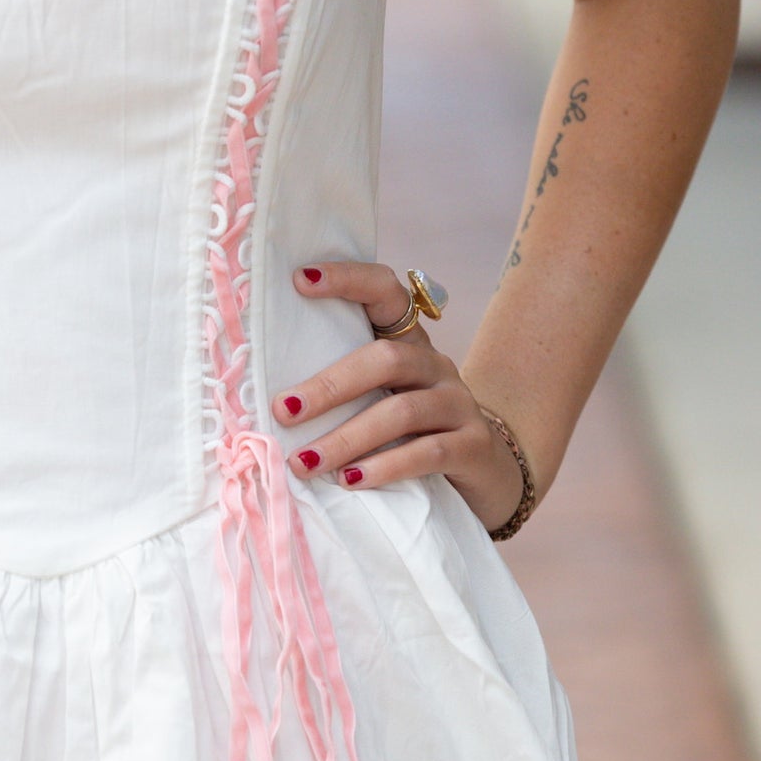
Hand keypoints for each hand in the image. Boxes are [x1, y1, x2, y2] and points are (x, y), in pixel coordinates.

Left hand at [273, 262, 527, 533]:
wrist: (488, 479)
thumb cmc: (414, 438)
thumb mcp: (381, 406)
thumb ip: (344, 395)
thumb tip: (272, 407)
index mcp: (408, 345)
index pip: (385, 293)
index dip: (348, 280)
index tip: (300, 280)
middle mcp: (436, 366)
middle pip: (385, 359)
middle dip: (329, 386)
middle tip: (284, 412)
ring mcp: (459, 405)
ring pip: (402, 411)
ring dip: (347, 438)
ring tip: (306, 462)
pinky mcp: (474, 446)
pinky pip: (428, 452)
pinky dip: (385, 467)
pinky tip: (352, 481)